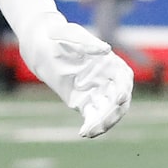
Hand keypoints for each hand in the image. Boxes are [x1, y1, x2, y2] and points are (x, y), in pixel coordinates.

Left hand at [20, 21, 134, 137]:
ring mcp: (98, 93)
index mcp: (112, 63)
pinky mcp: (85, 103)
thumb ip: (88, 43)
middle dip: (113, 113)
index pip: (123, 79)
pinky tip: (84, 133)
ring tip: (89, 132)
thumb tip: (106, 49)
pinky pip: (93, 117)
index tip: (118, 100)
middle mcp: (109, 80)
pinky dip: (91, 126)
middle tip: (101, 123)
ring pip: (108, 112)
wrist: (43, 47)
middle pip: (119, 101)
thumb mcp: (72, 35)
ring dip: (103, 124)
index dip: (123, 90)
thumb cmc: (60, 36)